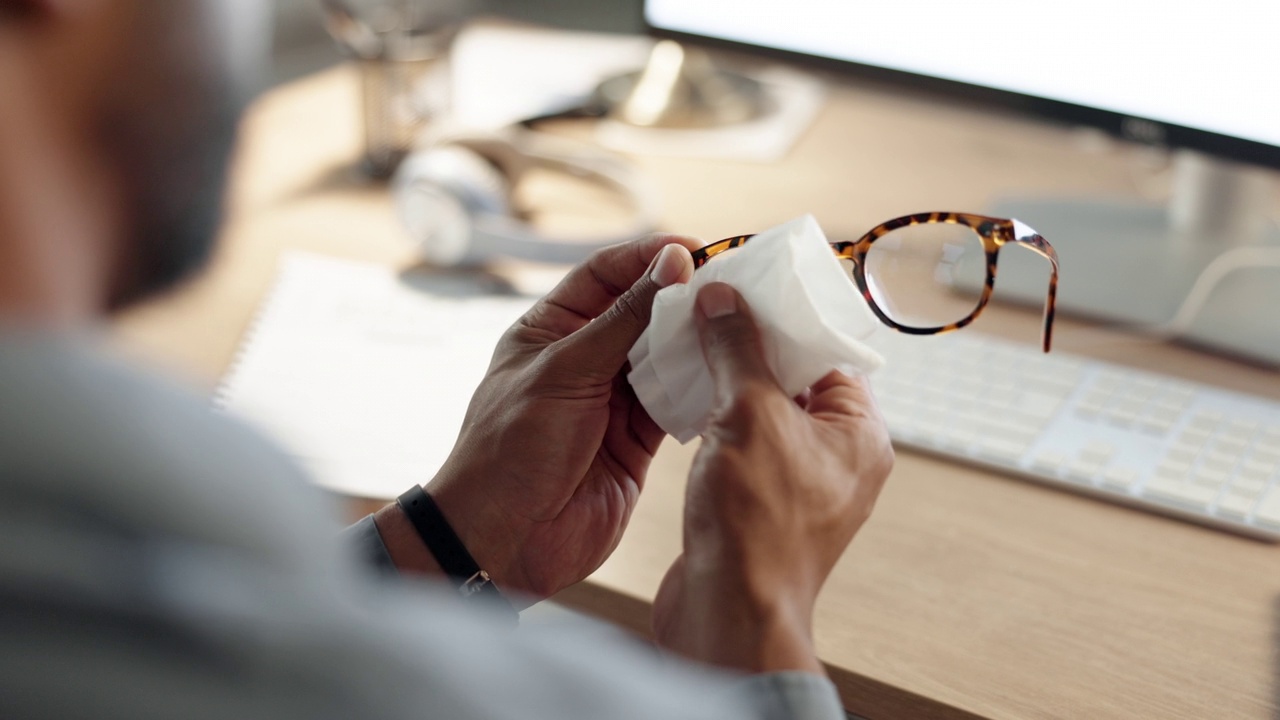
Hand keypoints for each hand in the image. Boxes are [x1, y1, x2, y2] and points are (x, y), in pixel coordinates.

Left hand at [378, 234, 700, 604]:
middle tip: (731, 286)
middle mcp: (584, 360)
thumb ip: (622, 320)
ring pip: (665, 357)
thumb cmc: (511, 448)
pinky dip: (700, 389)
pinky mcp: (638, 441)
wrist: (504, 539)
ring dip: (696, 343)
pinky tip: (727, 374)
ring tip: (737, 326)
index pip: (605, 274)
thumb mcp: (566, 371)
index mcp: (550, 329)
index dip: (648, 257)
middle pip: (643, 312)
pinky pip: (676, 403)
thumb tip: (669, 264)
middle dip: (683, 298)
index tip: (694, 249)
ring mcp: (612, 401)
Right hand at [652, 283, 893, 674]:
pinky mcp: (763, 507)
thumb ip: (737, 349)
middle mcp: (839, 460)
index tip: (745, 292)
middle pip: (795, 381)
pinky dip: (717, 423)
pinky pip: (744, 447)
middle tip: (710, 315)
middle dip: (750, 349)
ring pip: (765, 415)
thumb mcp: (748, 414)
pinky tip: (684, 402)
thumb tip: (723, 299)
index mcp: (860, 434)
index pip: (829, 354)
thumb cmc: (757, 523)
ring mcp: (801, 486)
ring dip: (728, 384)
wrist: (727, 613)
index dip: (786, 320)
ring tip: (690, 351)